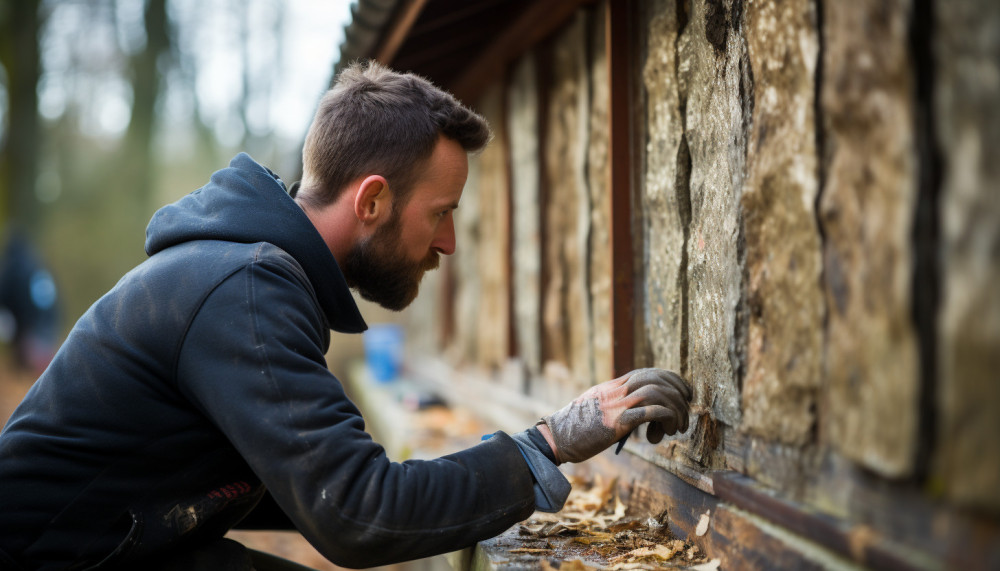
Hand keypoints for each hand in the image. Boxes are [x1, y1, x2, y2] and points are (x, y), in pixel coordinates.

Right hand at [538, 368, 691, 463]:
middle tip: (686, 408)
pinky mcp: (617, 422)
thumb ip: (615, 404)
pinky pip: (649, 412)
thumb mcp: (597, 408)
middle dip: (678, 392)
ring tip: (677, 427)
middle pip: (657, 378)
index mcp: (613, 386)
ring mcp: (617, 405)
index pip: (649, 372)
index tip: (683, 392)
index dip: (672, 379)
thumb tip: (637, 412)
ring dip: (675, 409)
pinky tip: (667, 430)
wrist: (556, 437)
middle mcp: (617, 391)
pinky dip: (665, 418)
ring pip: (657, 393)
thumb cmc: (575, 429)